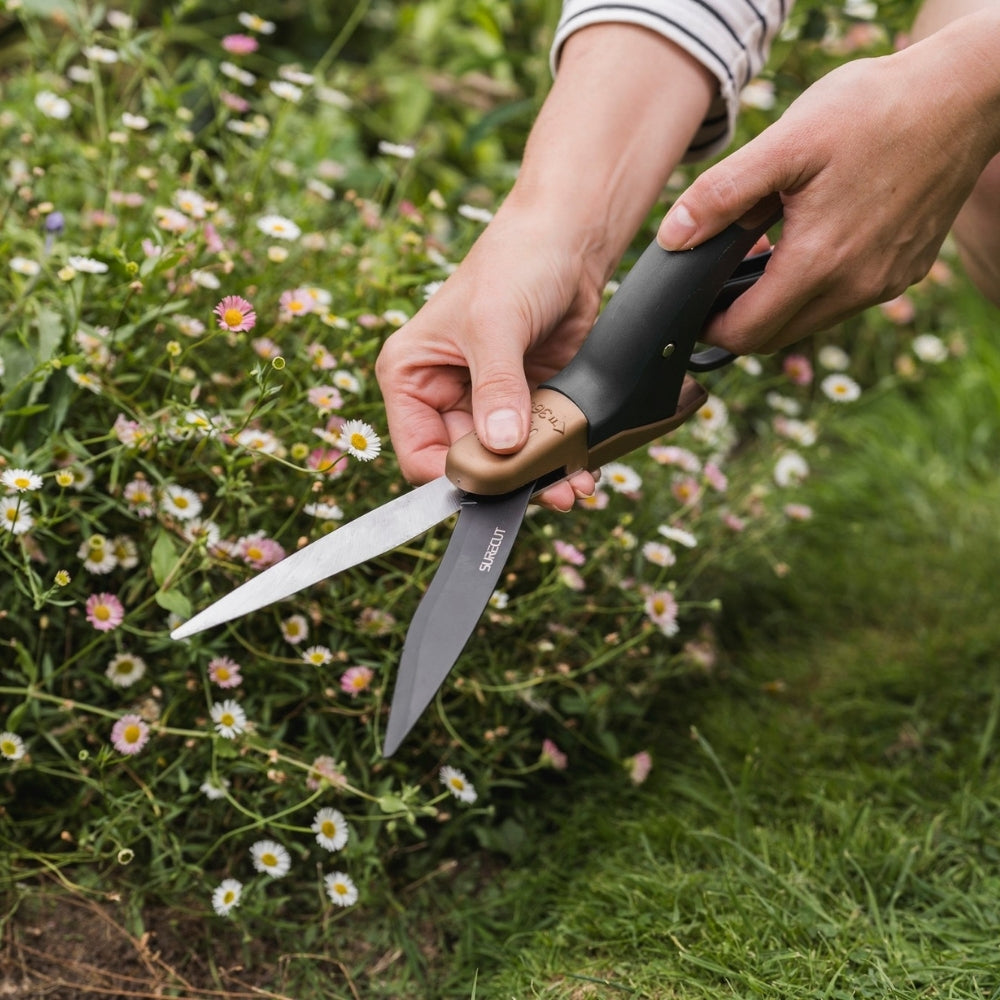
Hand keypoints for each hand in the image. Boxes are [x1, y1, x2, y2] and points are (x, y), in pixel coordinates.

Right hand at [376, 208, 601, 510]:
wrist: (567, 241)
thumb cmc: (514, 263)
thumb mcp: (495, 323)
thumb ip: (496, 387)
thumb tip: (500, 446)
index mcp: (411, 378)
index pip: (419, 454)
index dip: (455, 476)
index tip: (497, 485)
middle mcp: (442, 396)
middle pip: (468, 464)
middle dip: (507, 483)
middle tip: (550, 493)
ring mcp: (487, 403)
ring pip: (506, 463)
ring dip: (539, 478)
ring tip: (572, 487)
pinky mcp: (527, 404)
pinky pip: (538, 447)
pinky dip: (559, 460)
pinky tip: (581, 467)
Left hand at [658, 12, 999, 353]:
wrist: (964, 96)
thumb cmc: (874, 109)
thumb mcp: (786, 143)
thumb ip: (722, 195)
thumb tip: (673, 235)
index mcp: (819, 262)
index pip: (746, 334)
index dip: (709, 328)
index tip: (694, 308)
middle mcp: (856, 287)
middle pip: (776, 337)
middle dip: (740, 321)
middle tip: (719, 284)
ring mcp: (884, 284)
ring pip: (810, 322)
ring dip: (779, 305)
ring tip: (764, 256)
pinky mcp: (904, 272)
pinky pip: (846, 301)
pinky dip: (818, 289)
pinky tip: (811, 246)